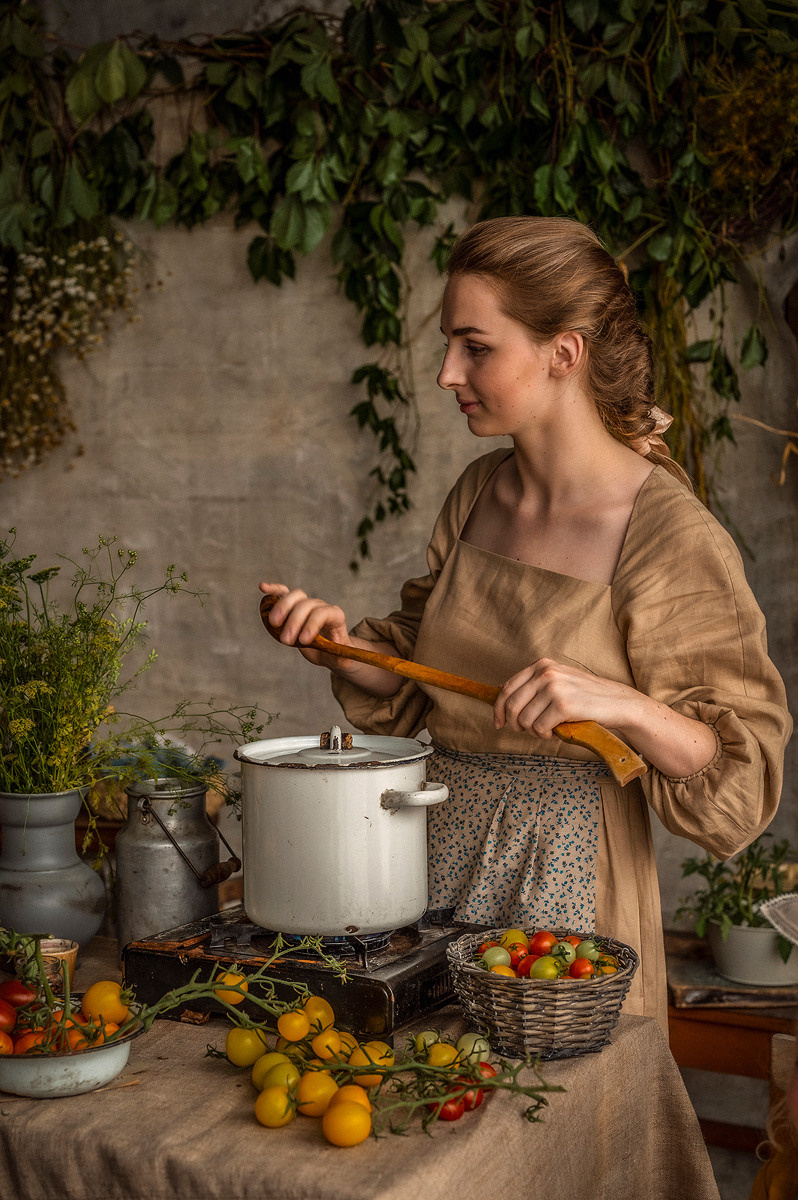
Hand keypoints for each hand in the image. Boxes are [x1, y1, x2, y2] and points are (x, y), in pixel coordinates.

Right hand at [258, 584, 356, 669]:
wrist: (326, 648)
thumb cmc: (334, 652)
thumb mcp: (340, 659)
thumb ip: (343, 659)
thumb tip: (345, 659)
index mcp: (335, 616)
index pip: (324, 612)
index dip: (313, 623)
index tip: (303, 640)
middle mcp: (320, 606)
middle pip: (307, 605)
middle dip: (294, 621)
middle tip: (286, 640)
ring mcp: (306, 604)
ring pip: (295, 596)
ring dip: (282, 607)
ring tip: (274, 623)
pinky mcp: (293, 606)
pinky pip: (284, 593)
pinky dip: (274, 590)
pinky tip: (263, 587)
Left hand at [493, 658, 635, 736]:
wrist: (617, 702)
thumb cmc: (586, 697)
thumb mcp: (557, 681)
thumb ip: (533, 685)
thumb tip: (501, 695)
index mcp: (541, 665)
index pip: (507, 688)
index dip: (498, 709)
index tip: (498, 723)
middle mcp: (545, 673)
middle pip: (512, 706)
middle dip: (515, 724)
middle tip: (526, 731)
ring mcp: (554, 687)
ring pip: (525, 720)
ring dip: (534, 732)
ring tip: (549, 730)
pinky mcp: (563, 705)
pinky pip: (540, 728)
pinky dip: (546, 736)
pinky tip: (558, 732)